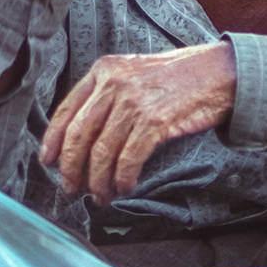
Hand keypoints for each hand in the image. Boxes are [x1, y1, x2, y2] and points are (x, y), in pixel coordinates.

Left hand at [39, 42, 236, 201]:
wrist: (218, 73)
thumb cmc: (178, 78)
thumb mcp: (134, 74)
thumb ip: (107, 95)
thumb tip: (84, 135)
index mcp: (103, 70)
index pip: (66, 110)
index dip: (53, 141)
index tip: (48, 162)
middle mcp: (114, 84)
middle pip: (79, 135)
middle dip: (71, 168)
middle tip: (71, 188)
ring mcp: (134, 102)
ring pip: (101, 152)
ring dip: (98, 181)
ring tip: (101, 196)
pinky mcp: (154, 121)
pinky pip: (128, 159)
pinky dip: (123, 179)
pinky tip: (125, 188)